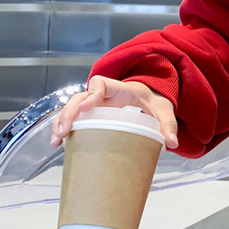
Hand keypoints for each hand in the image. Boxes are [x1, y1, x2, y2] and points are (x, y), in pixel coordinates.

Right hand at [50, 75, 178, 149]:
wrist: (150, 100)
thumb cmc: (153, 102)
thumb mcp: (164, 110)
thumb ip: (168, 125)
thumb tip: (172, 143)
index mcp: (120, 89)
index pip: (101, 84)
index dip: (92, 94)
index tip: (86, 107)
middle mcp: (104, 95)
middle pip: (80, 98)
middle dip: (69, 113)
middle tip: (64, 131)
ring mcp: (95, 104)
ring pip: (72, 108)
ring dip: (62, 121)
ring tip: (56, 140)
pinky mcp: (92, 115)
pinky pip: (74, 118)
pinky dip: (64, 127)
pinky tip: (58, 144)